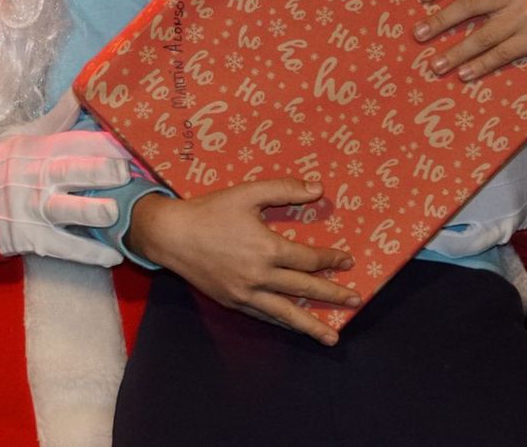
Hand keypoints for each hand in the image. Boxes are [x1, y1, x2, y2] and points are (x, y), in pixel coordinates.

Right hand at [0, 130, 130, 266]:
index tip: (135, 142)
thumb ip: (57, 118)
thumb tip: (81, 91)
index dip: (108, 142)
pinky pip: (66, 247)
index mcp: (42, 149)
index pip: (78, 141)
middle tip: (128, 172)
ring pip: (70, 210)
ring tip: (116, 213)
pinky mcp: (36, 238)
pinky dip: (89, 254)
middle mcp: (41, 178)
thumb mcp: (23, 135)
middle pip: (76, 171)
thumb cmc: (0, 164)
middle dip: (104, 171)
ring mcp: (38, 210)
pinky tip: (113, 256)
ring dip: (94, 211)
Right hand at [127, 179, 357, 345]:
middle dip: (332, 295)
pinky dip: (282, 323)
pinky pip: (263, 316)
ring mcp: (245, 293)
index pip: (308, 259)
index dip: (330, 260)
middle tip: (355, 300)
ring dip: (311, 326)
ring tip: (332, 338)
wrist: (171, 235)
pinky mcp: (232, 301)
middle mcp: (259, 276)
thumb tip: (318, 188)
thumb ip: (283, 189)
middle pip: (304, 289)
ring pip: (286, 313)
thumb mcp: (247, 193)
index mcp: (267, 249)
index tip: (347, 261)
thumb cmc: (210, 211)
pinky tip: (292, 327)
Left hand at [413, 0, 526, 80]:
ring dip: (456, 53)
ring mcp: (526, 14)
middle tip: (418, 35)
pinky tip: (463, 74)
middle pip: (469, 5)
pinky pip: (501, 54)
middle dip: (440, 22)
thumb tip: (427, 4)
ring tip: (436, 65)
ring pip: (483, 36)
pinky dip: (480, 65)